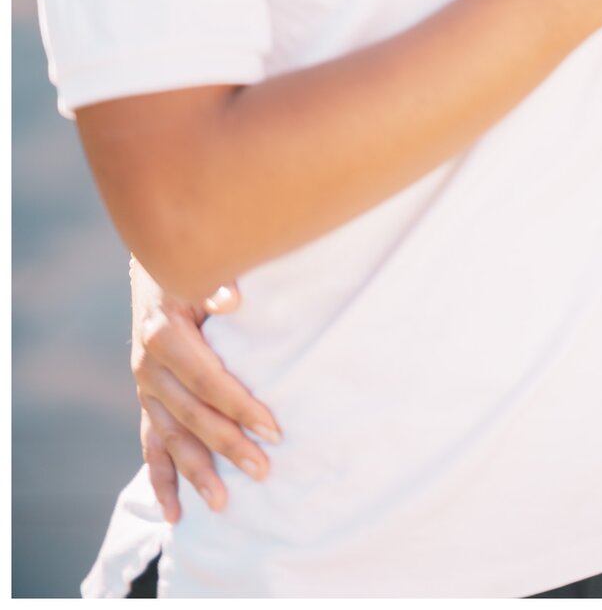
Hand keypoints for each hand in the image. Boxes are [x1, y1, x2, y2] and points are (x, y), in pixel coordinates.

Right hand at [131, 261, 277, 520]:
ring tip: (223, 503)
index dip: (240, 405)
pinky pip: (151, 447)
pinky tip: (175, 513)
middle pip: (191, 416)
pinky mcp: (148, 403)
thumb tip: (230, 300)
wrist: (160, 270)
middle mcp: (150, 369)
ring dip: (196, 472)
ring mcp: (146, 390)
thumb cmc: (195, 270)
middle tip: (263, 470)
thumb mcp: (202, 269)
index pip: (207, 381)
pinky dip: (162, 481)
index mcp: (165, 336)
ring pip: (171, 439)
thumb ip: (216, 285)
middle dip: (228, 446)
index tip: (274, 428)